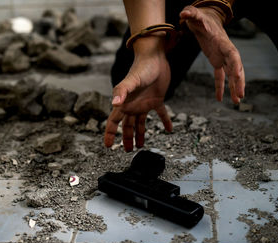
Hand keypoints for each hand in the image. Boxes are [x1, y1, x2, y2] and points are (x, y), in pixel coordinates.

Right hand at [104, 37, 172, 151]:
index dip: (110, 134)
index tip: (108, 146)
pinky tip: (169, 129)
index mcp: (124, 103)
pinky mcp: (157, 100)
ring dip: (140, 134)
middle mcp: (133, 105)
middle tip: (127, 150)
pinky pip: (160, 113)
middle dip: (126, 138)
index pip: (114, 122)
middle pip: (128, 126)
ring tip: (140, 146)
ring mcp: (144, 103)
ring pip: (140, 123)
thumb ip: (122, 91)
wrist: (155, 57)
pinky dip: (165, 121)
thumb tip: (114, 104)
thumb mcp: (131, 80)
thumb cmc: (141, 68)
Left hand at [180, 6, 244, 102]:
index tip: (238, 76)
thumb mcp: (195, 16)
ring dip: (234, 88)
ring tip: (236, 102)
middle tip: (241, 95)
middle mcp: (226, 51)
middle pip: (236, 68)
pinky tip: (219, 99)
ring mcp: (223, 57)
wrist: (205, 20)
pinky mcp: (217, 61)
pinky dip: (220, 87)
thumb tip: (184, 12)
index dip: (236, 65)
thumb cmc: (200, 18)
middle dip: (239, 81)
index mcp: (223, 42)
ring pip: (231, 74)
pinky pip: (220, 76)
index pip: (233, 55)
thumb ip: (191, 13)